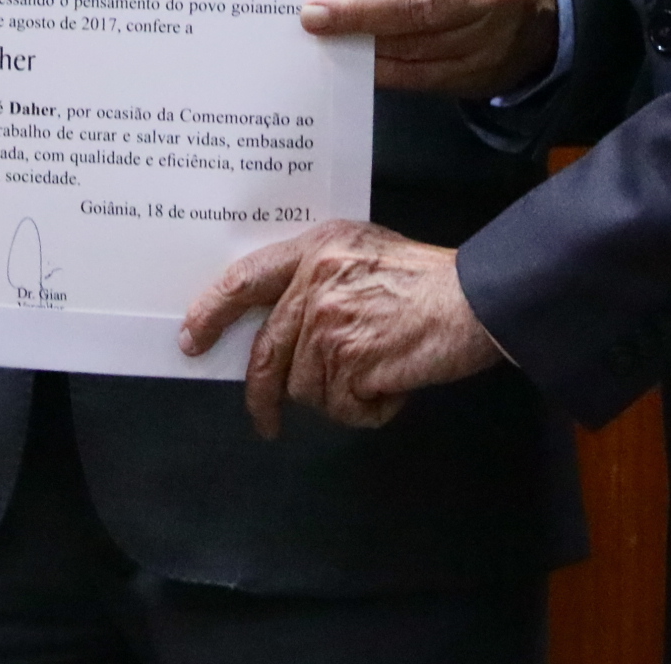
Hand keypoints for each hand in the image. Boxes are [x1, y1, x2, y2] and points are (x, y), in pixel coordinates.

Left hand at [180, 219, 504, 439]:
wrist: (478, 299)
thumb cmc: (430, 281)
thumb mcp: (364, 253)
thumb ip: (319, 276)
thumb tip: (282, 320)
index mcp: (315, 249)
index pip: (244, 279)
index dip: (211, 312)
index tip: (192, 338)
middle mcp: (314, 283)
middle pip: (268, 352)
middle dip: (262, 394)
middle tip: (264, 421)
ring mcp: (330, 324)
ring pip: (306, 388)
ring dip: (340, 396)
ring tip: (379, 375)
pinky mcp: (352, 362)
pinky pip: (342, 408)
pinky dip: (368, 410)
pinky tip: (393, 386)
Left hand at [300, 0, 558, 96]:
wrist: (542, 11)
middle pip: (422, 2)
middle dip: (362, 9)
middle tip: (314, 12)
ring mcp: (490, 37)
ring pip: (419, 43)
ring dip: (365, 41)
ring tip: (324, 35)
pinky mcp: (480, 73)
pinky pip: (423, 75)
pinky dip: (384, 68)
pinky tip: (354, 60)